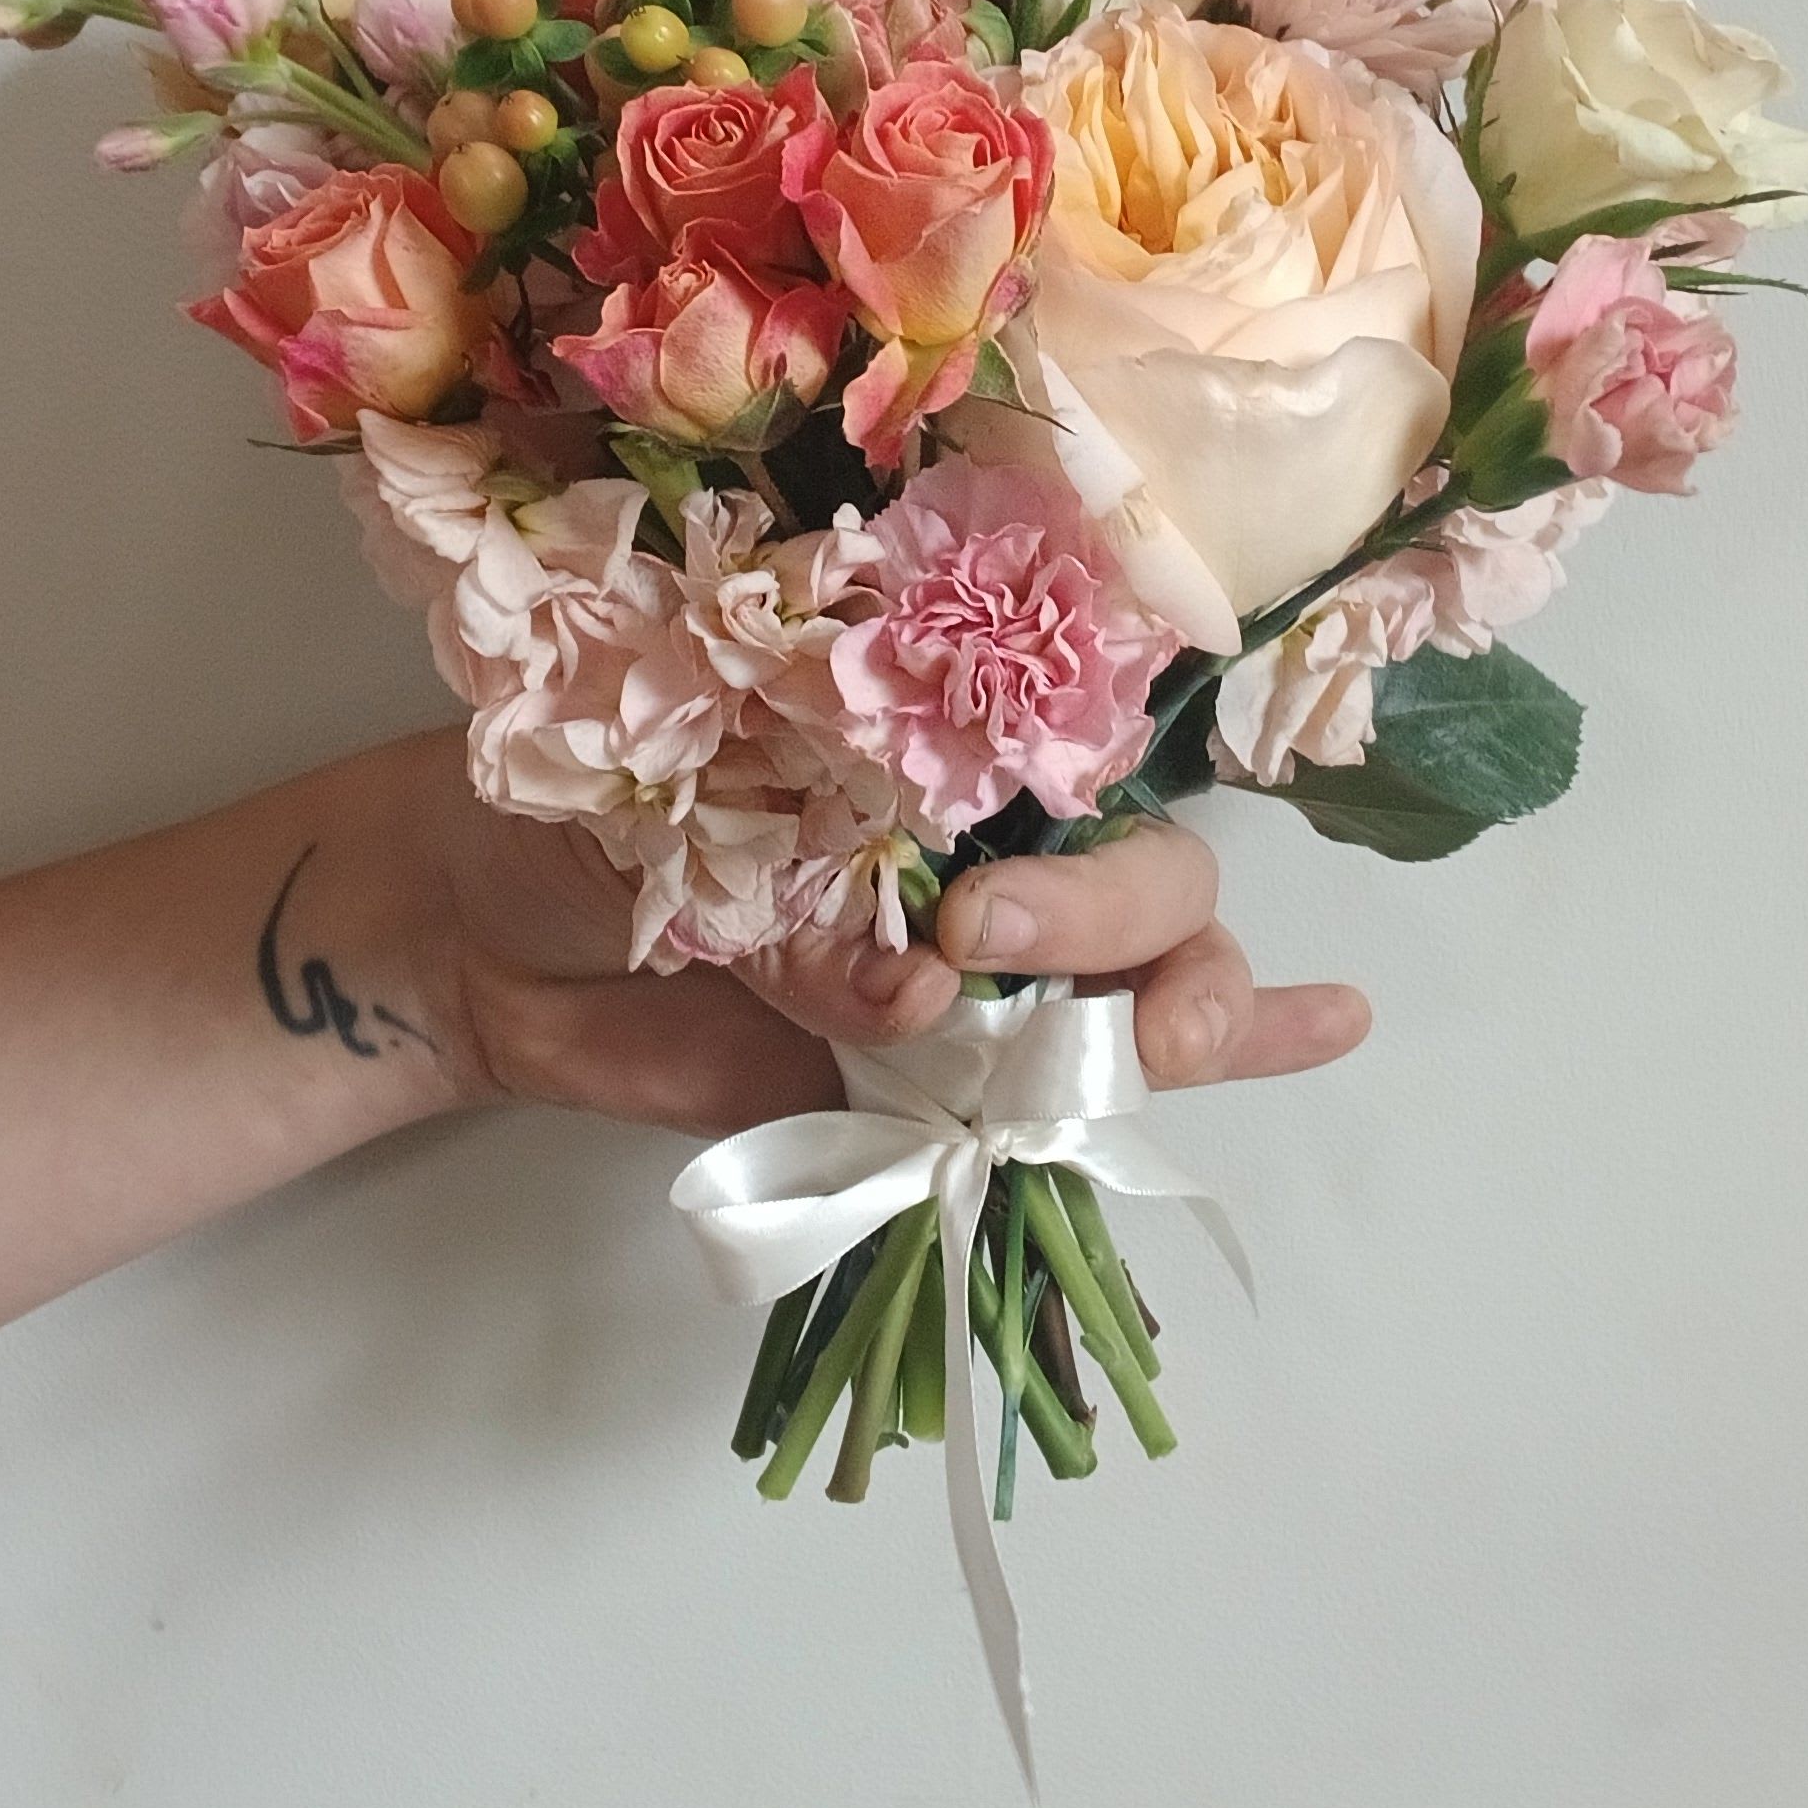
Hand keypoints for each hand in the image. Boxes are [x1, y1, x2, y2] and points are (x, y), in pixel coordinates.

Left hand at [405, 737, 1370, 1138]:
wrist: (473, 937)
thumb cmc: (567, 814)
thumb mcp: (676, 821)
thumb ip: (805, 901)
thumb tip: (919, 995)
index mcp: (925, 737)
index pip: (1075, 758)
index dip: (1068, 839)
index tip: (968, 913)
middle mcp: (984, 837)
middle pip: (1140, 876)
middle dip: (1106, 933)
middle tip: (975, 966)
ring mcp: (988, 963)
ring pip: (1152, 970)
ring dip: (1191, 1010)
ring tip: (1152, 1056)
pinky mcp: (955, 1070)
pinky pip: (1109, 1060)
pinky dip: (1241, 1044)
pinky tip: (1334, 1029)